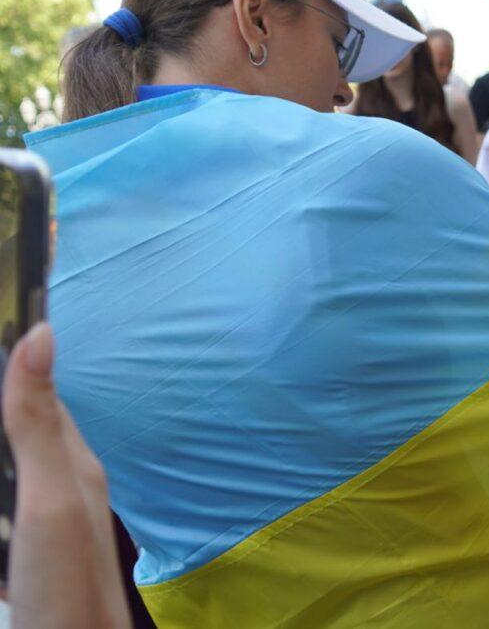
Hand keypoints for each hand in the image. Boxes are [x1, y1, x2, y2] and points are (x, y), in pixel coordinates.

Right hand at [2, 324, 129, 628]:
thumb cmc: (65, 580)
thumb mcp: (49, 494)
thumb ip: (38, 424)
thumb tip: (42, 333)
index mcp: (72, 462)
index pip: (40, 395)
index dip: (15, 362)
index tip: (0, 317)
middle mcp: (64, 486)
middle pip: (22, 428)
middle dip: (6, 400)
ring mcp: (47, 523)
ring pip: (16, 466)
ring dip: (7, 433)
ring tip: (2, 404)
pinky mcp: (30, 555)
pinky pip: (12, 507)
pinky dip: (5, 487)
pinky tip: (6, 475)